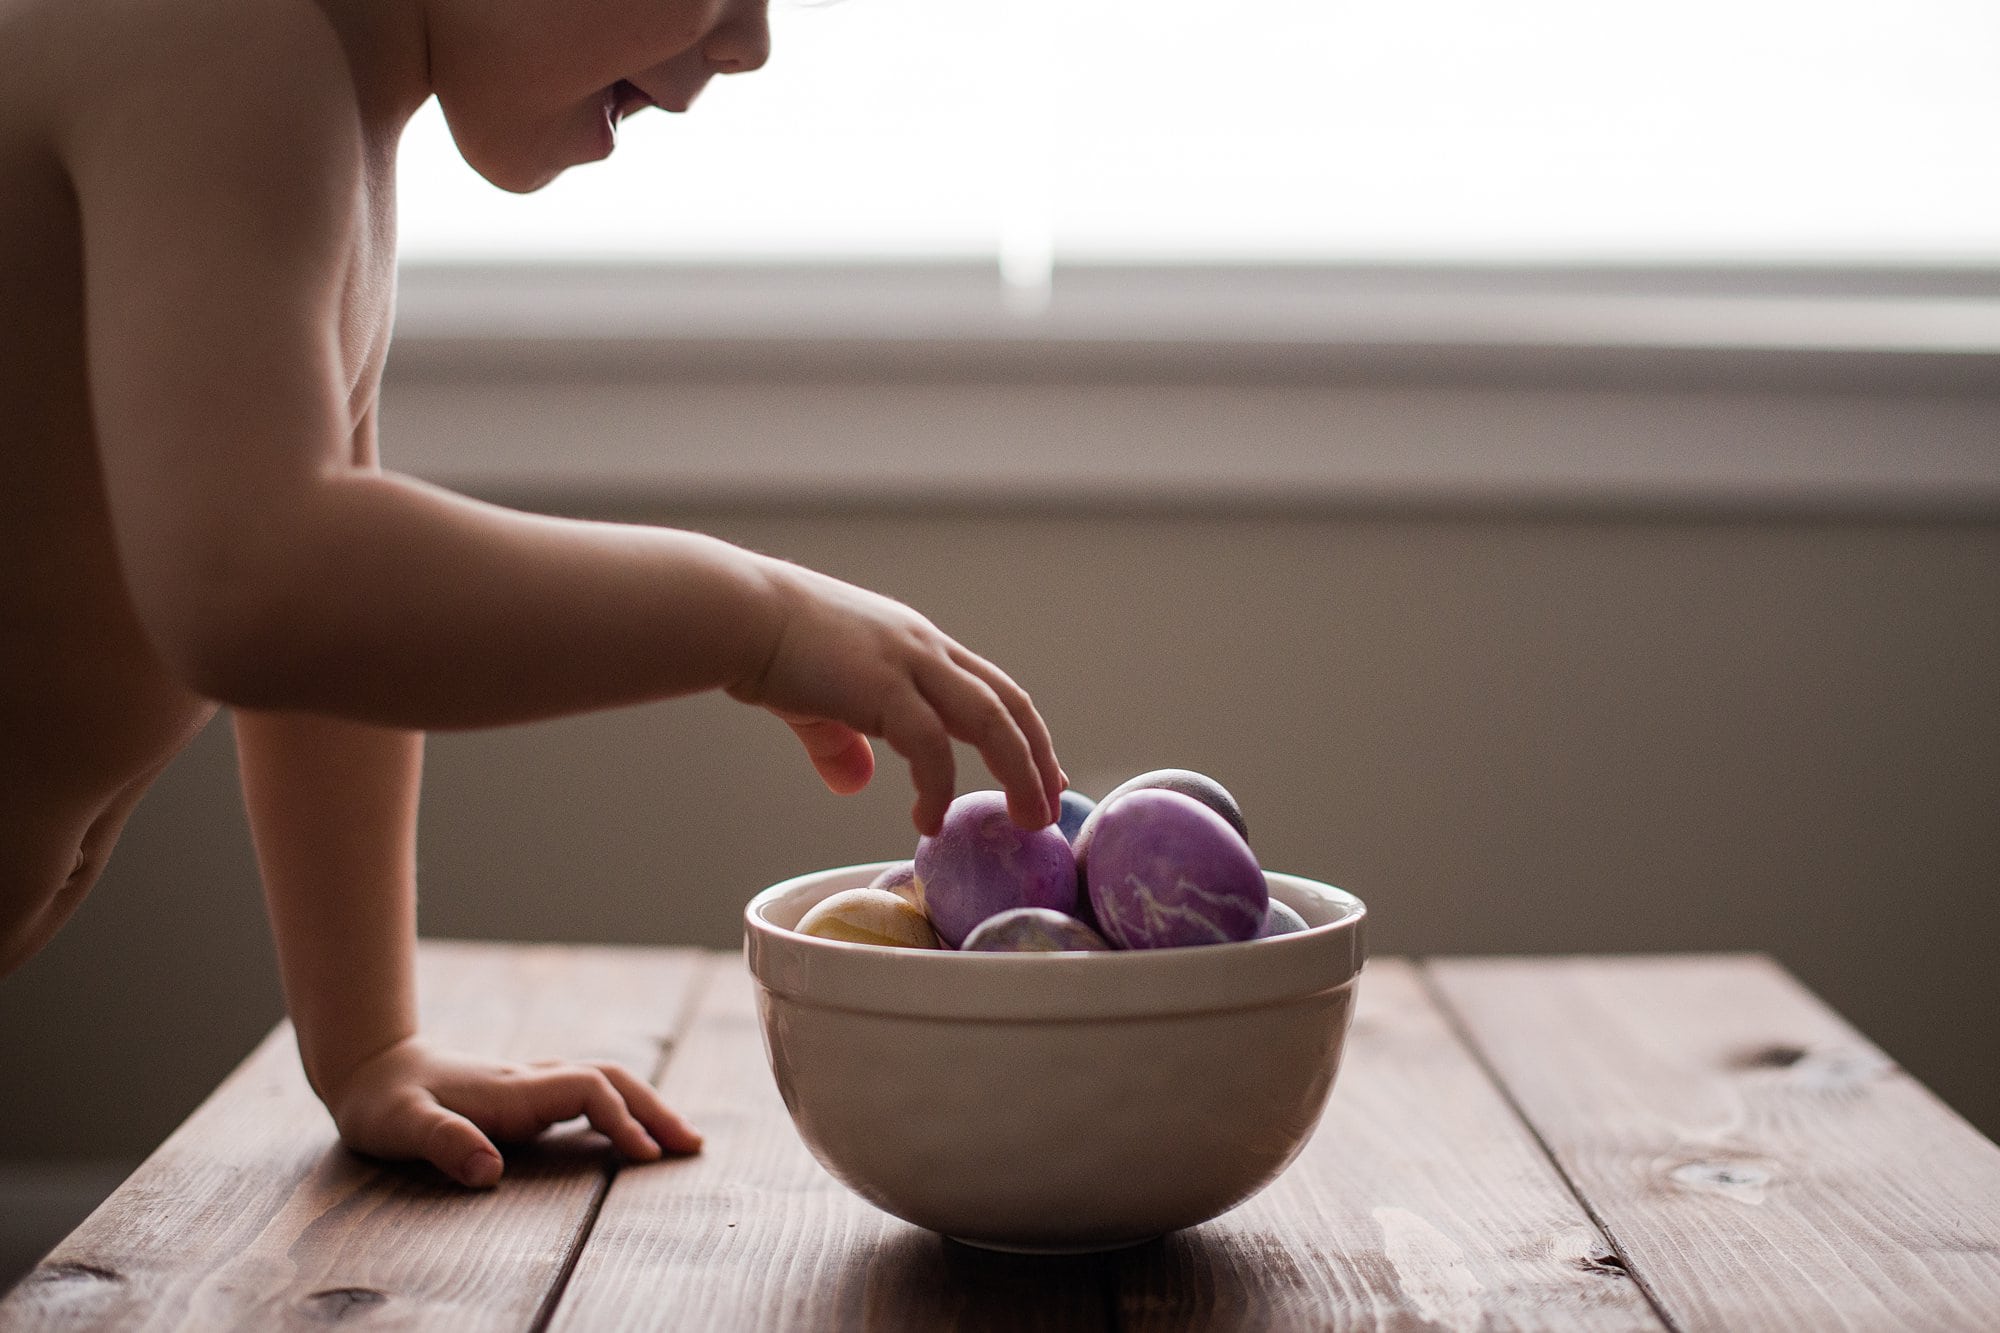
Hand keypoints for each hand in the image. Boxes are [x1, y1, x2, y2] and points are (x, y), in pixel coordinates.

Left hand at [322, 1036, 700, 1187]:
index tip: (645, 1155)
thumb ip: (443, 1143)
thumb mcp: (400, 1126)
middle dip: (655, 1109)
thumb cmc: (384, 1102)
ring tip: (681, 1140)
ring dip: (647, 1106)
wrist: (373, 1067)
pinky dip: (624, 1109)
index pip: (588, 1090)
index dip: (622, 1119)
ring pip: (607, 1082)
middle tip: (693, 1146)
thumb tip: (489, 1171)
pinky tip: (635, 1132)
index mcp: (512, 1090)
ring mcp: (533, 1085)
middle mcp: (531, 1082)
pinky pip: (591, 1094)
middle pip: (612, 1079)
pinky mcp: (529, 1095)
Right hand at [729, 558, 1064, 834]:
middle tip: (1049, 809)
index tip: (1042, 776)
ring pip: (993, 720)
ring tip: (1027, 820)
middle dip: (1038, 758)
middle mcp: (925, 649)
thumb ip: (840, 741)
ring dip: (1020, 772)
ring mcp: (908, 662)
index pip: (992, 689)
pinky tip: (928, 821)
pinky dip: (939, 786)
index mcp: (916, 647)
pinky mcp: (882, 685)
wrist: (735, 613)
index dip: (1024, 734)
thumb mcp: (815, 700)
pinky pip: (931, 745)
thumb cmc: (767, 647)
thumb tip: (855, 782)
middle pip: (1009, 704)